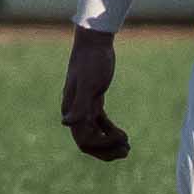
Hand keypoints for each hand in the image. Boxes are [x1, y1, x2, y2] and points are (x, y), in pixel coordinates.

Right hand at [60, 25, 130, 160]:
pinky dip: (110, 131)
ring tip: (128, 146)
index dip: (102, 145)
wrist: (94, 43)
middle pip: (89, 142)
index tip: (122, 138)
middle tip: (127, 151)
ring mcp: (84, 106)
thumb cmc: (91, 61)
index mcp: (71, 110)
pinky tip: (123, 134)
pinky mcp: (93, 100)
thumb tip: (66, 124)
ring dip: (110, 143)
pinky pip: (100, 123)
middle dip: (107, 150)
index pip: (84, 140)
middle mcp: (75, 111)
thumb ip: (79, 105)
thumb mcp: (89, 84)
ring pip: (95, 134)